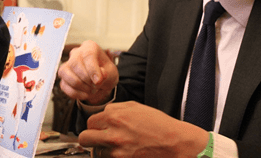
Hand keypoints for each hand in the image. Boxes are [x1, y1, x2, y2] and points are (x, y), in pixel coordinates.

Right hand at [58, 40, 117, 104]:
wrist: (100, 83)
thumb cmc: (105, 74)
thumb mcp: (111, 73)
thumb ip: (106, 74)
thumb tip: (98, 79)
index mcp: (89, 47)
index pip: (87, 54)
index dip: (92, 69)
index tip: (98, 81)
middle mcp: (76, 53)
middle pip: (75, 64)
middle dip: (86, 79)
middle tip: (97, 86)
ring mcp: (67, 64)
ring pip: (65, 74)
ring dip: (81, 87)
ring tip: (92, 90)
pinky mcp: (63, 77)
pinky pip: (64, 85)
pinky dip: (77, 93)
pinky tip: (86, 93)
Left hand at [78, 101, 208, 157]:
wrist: (175, 143)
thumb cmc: (159, 125)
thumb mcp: (136, 107)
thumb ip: (116, 109)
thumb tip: (104, 113)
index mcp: (114, 115)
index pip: (90, 121)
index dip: (96, 125)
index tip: (100, 128)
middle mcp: (112, 132)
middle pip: (85, 137)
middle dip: (90, 138)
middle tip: (99, 139)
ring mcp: (116, 150)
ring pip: (95, 152)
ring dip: (102, 150)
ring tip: (115, 148)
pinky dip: (111, 157)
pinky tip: (121, 153)